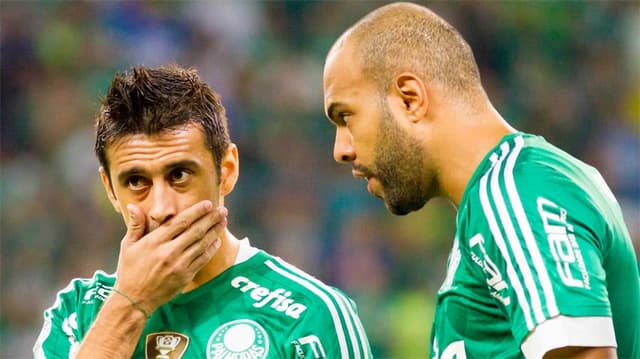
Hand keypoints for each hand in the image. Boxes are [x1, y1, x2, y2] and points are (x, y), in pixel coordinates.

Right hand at [113, 200, 226, 314]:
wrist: (134, 300)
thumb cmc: (129, 271)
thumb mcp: (128, 246)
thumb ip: (135, 225)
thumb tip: (133, 205)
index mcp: (154, 242)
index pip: (180, 222)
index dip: (196, 212)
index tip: (208, 204)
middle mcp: (168, 252)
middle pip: (195, 231)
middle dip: (211, 219)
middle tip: (222, 210)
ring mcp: (178, 265)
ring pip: (201, 244)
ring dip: (214, 232)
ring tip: (223, 221)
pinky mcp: (185, 276)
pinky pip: (202, 260)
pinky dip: (211, 249)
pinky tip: (217, 240)